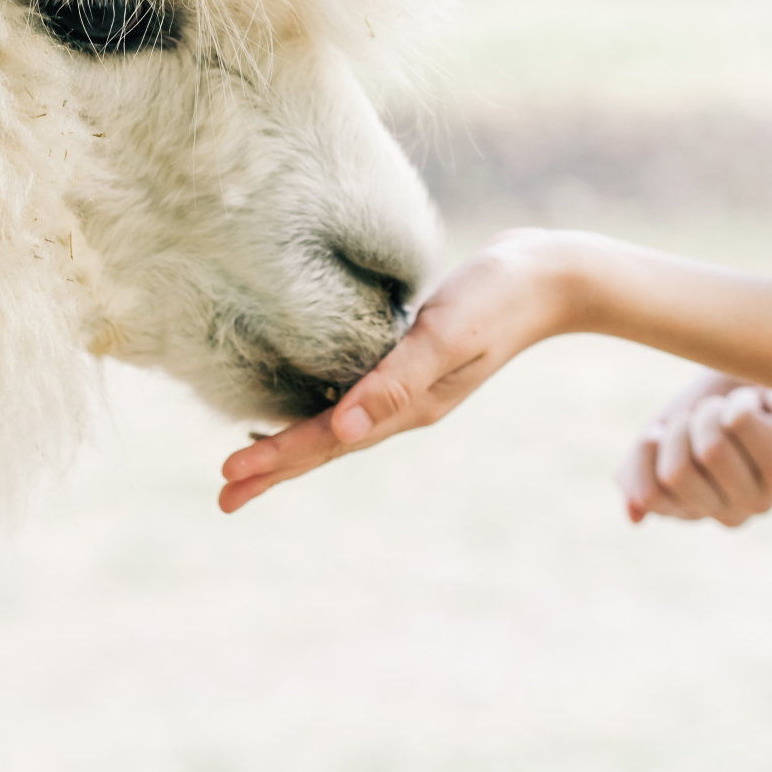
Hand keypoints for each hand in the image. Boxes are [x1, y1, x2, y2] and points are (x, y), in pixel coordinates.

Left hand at [218, 228, 586, 512]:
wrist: (548, 276)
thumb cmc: (497, 297)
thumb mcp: (444, 336)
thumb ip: (396, 382)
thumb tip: (344, 430)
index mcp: (409, 405)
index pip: (329, 440)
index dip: (276, 456)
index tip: (228, 474)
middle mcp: (405, 406)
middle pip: (328, 447)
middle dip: (275, 471)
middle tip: (223, 496)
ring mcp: (411, 388)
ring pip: (339, 428)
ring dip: (294, 447)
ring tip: (251, 466)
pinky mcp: (411, 363)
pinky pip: (355, 400)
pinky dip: (324, 415)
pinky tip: (309, 411)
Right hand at [615, 371, 771, 527]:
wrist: (765, 378)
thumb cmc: (710, 412)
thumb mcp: (663, 437)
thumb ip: (639, 472)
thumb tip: (633, 516)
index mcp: (693, 511)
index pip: (650, 494)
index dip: (648, 450)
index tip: (661, 429)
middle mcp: (728, 514)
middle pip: (676, 473)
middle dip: (679, 428)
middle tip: (701, 416)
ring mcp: (760, 495)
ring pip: (710, 448)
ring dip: (711, 410)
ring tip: (729, 409)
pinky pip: (738, 423)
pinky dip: (739, 399)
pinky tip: (756, 405)